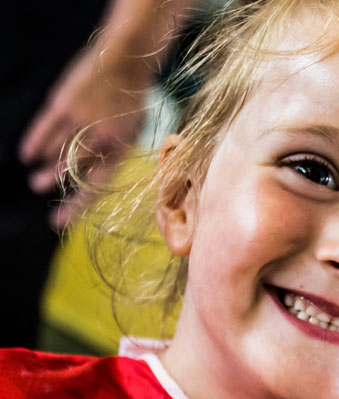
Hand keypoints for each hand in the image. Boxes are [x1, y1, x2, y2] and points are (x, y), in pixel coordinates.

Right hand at [18, 46, 147, 228]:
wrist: (127, 59)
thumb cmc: (133, 95)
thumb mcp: (134, 127)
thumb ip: (114, 149)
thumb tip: (95, 171)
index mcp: (121, 147)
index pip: (97, 184)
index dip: (78, 204)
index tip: (61, 220)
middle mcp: (100, 138)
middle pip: (72, 169)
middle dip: (55, 183)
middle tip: (41, 193)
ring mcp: (82, 120)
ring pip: (57, 151)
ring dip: (45, 166)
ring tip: (36, 181)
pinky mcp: (65, 103)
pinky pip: (45, 128)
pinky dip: (35, 141)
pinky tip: (26, 154)